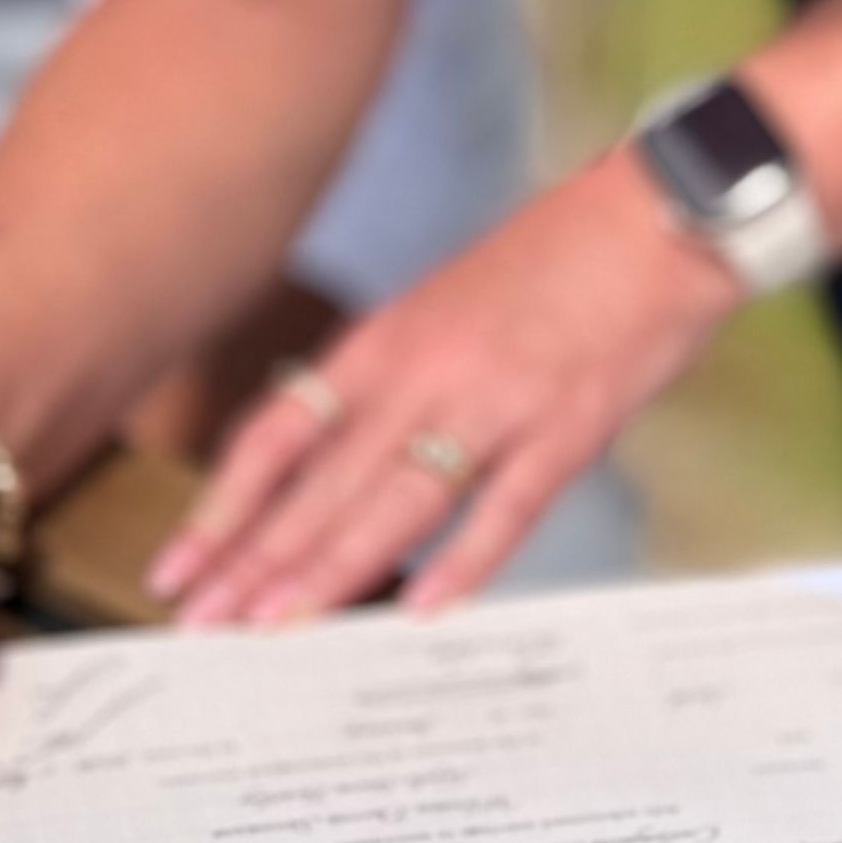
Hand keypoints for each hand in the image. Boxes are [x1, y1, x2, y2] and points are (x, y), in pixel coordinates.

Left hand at [150, 150, 740, 624]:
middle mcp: (427, 372)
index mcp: (390, 339)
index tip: (181, 562)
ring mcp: (497, 402)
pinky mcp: (567, 427)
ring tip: (275, 627)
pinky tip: (426, 610)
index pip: (280, 433)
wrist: (660, 214)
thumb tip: (340, 458)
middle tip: (201, 624)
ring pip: (395, 501)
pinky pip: (506, 508)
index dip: (225, 504)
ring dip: (330, 570)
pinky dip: (466, 562)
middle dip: (254, 560)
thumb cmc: (559, 255)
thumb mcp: (449, 303)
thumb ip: (399, 379)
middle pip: (322, 481)